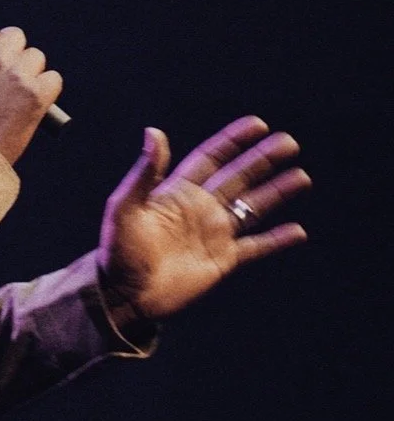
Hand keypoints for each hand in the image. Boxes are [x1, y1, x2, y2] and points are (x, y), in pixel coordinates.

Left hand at [97, 116, 308, 323]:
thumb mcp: (125, 207)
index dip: (233, 140)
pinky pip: (255, 247)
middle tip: (289, 143)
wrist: (124, 296)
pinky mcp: (222, 261)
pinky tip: (298, 231)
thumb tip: (154, 131)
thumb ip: (144, 172)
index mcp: (178, 192)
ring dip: (276, 193)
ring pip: (252, 207)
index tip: (258, 125)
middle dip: (263, 159)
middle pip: (239, 177)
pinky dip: (276, 240)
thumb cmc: (119, 251)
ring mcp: (213, 234)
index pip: (212, 158)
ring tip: (301, 178)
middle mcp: (201, 208)